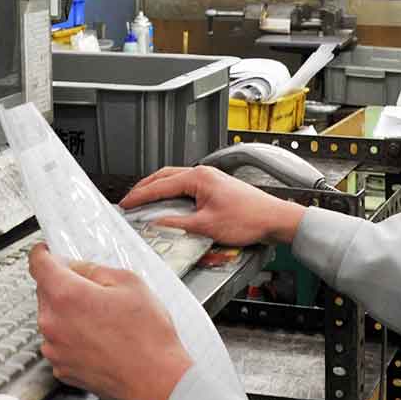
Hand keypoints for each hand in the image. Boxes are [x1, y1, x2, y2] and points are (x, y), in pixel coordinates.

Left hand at [28, 243, 191, 399]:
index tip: (46, 251)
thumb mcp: (129, 283)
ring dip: (69, 313)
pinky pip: (60, 342)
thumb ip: (95, 269)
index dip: (42, 253)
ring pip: (53, 318)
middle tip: (95, 290)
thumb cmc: (147, 336)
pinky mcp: (62, 368)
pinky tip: (101, 339)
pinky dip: (73, 336)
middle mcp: (53, 323)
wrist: (155, 380)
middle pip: (45, 291)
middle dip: (64, 285)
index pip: (38, 264)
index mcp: (66, 295)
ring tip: (104, 320)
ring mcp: (55, 349)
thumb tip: (78, 268)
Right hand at [120, 165, 305, 245]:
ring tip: (145, 199)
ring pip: (176, 179)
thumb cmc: (248, 219)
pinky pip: (186, 185)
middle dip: (146, 187)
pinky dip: (172, 192)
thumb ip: (178, 224)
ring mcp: (210, 179)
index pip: (161, 185)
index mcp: (198, 178)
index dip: (141, 195)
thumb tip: (158, 223)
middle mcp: (203, 173)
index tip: (126, 203)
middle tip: (130, 199)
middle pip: (166, 176)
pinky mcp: (216, 186)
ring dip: (159, 188)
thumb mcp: (207, 226)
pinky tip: (169, 202)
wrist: (274, 219)